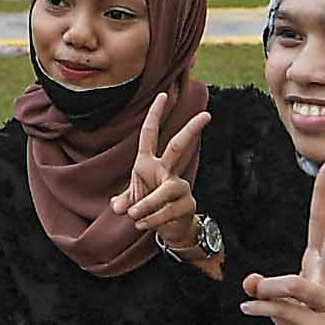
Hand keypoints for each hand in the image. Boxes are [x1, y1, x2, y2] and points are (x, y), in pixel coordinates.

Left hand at [112, 87, 208, 262]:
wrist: (170, 229)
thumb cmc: (150, 207)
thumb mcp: (132, 201)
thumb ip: (124, 200)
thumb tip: (117, 206)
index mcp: (149, 164)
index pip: (150, 135)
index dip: (155, 115)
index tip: (163, 95)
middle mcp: (166, 171)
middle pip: (178, 147)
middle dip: (190, 130)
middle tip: (207, 115)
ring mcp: (179, 186)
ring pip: (166, 189)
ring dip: (148, 204)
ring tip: (134, 216)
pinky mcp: (186, 204)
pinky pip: (167, 210)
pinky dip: (151, 219)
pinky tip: (143, 225)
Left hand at [241, 168, 324, 324]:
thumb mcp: (285, 308)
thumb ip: (267, 291)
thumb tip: (251, 283)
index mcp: (322, 269)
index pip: (323, 226)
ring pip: (294, 284)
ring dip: (269, 289)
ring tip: (254, 295)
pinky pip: (284, 311)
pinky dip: (261, 308)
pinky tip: (248, 309)